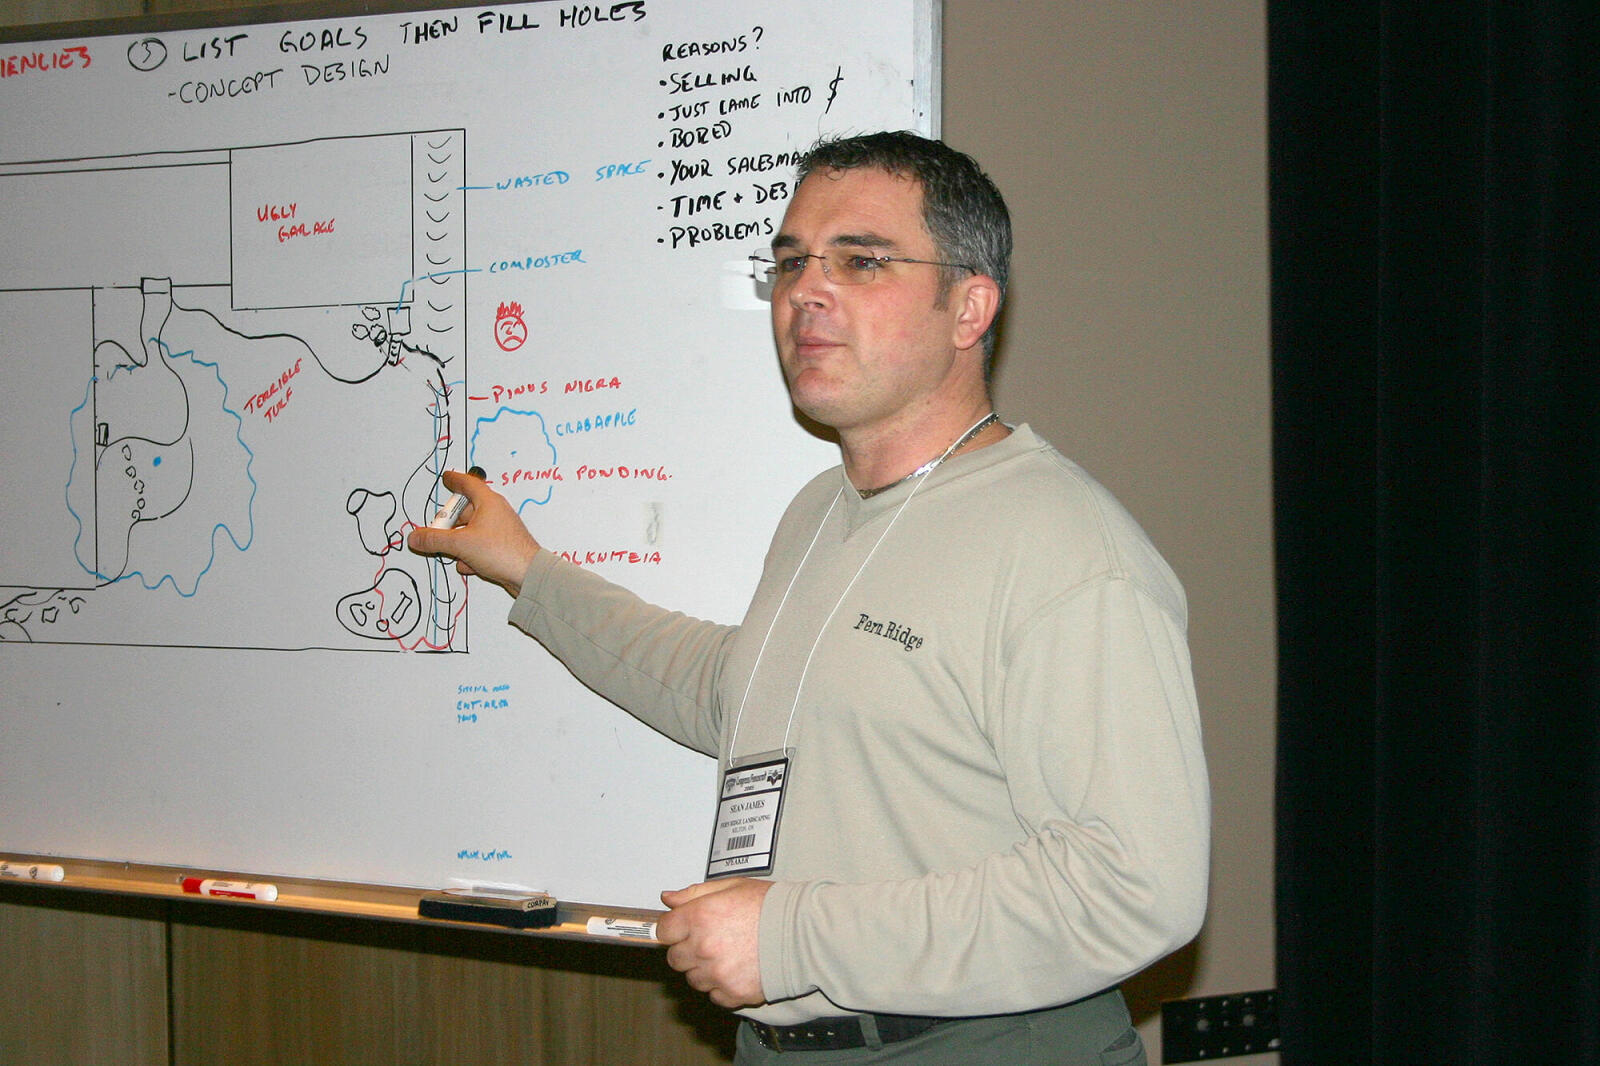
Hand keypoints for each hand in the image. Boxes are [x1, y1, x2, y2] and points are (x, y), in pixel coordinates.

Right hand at [406, 470, 540, 597]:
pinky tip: (467, 565)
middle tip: (437, 529)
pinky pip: (480, 546)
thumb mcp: (461, 544)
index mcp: (489, 502)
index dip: (455, 480)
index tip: (447, 477)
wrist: (528, 576)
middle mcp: (496, 513)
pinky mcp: (502, 547)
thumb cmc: (503, 551)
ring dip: (459, 541)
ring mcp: (500, 531)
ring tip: (452, 552)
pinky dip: (470, 554)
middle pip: (467, 510)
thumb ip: (435, 540)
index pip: (469, 483)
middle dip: (451, 521)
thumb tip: (416, 537)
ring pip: (472, 530)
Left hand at [657, 878, 771, 1008]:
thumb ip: (694, 893)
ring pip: (693, 979)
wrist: (803, 933)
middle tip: (711, 941)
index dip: (674, 929)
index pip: (664, 931)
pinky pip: (714, 995)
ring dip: (704, 970)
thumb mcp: (731, 886)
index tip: (683, 929)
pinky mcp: (732, 993)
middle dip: (688, 950)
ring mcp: (717, 973)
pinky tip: (738, 970)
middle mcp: (703, 947)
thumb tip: (668, 899)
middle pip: (675, 958)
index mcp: (699, 916)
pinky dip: (722, 987)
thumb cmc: (771, 906)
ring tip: (728, 955)